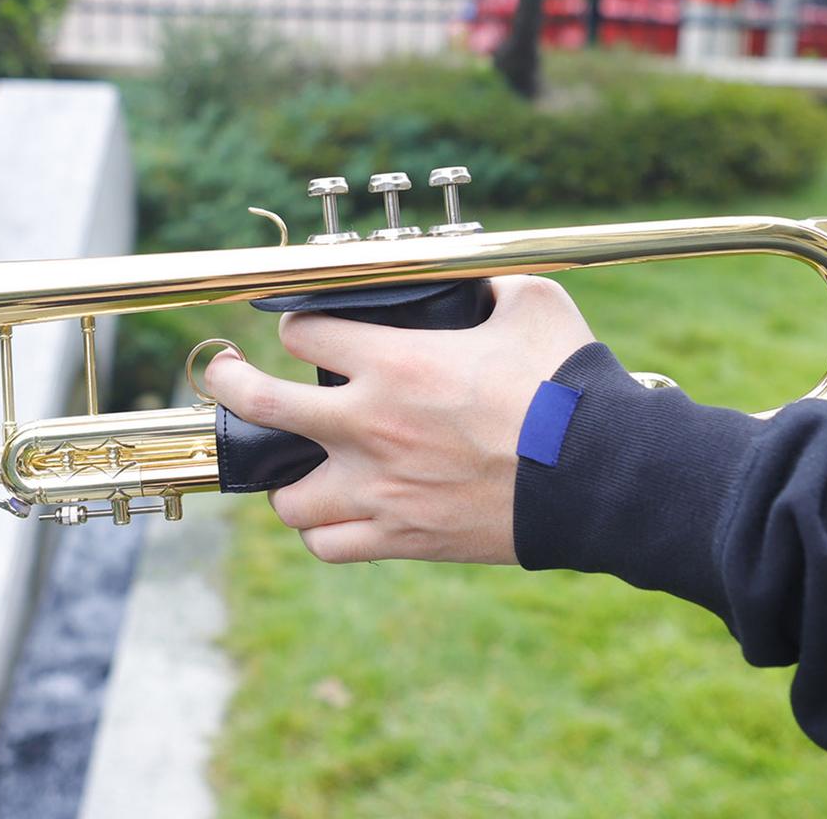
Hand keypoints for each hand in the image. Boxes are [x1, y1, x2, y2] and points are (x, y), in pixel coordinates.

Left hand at [205, 276, 593, 564]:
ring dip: (285, 478)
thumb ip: (489, 285)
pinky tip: (335, 515)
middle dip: (230, 382)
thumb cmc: (568, 387)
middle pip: (260, 404)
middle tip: (225, 373)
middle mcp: (370, 425)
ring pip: (286, 496)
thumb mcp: (533, 305)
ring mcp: (380, 488)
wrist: (601, 476)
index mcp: (394, 362)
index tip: (306, 327)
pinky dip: (322, 532)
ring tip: (299, 466)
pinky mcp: (402, 537)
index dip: (299, 323)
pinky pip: (330, 547)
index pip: (304, 332)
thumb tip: (474, 279)